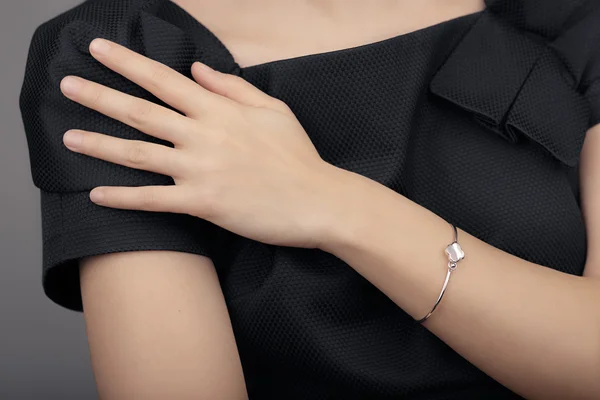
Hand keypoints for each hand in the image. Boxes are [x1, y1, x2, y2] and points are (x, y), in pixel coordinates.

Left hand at [59, 38, 346, 247]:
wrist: (318, 200)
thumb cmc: (298, 155)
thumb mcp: (273, 109)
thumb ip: (233, 88)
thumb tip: (197, 70)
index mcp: (220, 110)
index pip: (164, 80)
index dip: (128, 63)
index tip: (99, 49)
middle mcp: (204, 136)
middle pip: (142, 111)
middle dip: (100, 96)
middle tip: (67, 85)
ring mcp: (201, 170)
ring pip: (140, 154)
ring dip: (100, 144)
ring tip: (68, 137)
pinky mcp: (203, 203)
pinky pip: (154, 200)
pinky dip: (124, 198)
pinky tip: (96, 195)